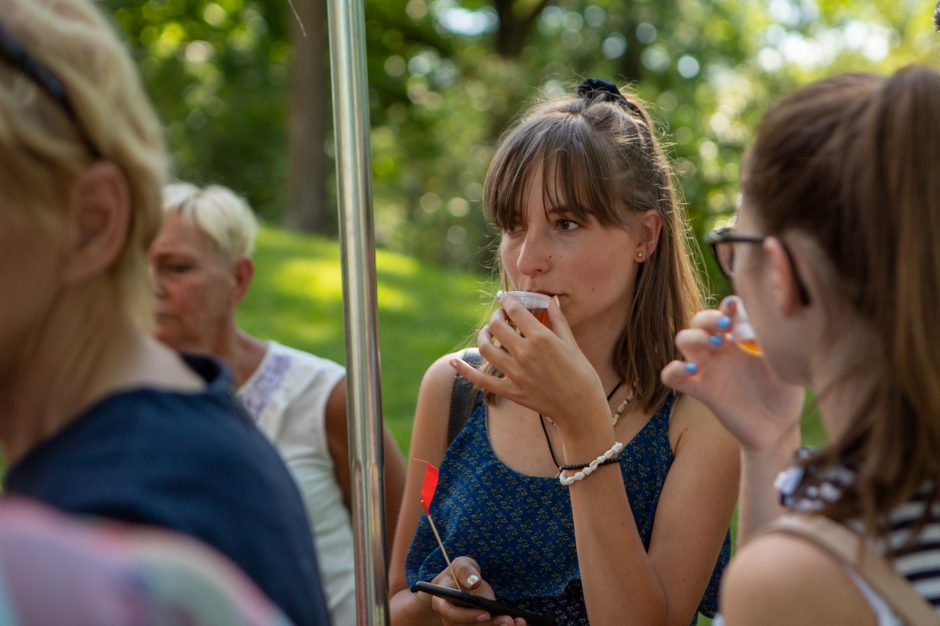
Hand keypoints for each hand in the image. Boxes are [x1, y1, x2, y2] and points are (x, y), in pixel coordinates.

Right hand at [424, 557, 523, 625]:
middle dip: (491, 625)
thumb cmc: (458, 574)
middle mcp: (451, 619)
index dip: (468, 616)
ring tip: (519, 622)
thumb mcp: (461, 564)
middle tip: (509, 620)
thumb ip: (466, 570)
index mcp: (442, 602)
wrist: (459, 586)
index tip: (486, 613)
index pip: (452, 613)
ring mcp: (463, 625)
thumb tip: (474, 582)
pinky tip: (519, 623)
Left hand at [451, 294, 608, 435]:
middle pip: (498, 325)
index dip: (508, 300)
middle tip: (500, 316)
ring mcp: (515, 373)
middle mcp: (524, 353)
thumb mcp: (571, 343)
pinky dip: (464, 371)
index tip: (506, 298)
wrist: (580, 408)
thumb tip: (552, 300)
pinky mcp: (510, 390)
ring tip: (487, 332)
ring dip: (483, 335)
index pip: (515, 310)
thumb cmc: (581, 373)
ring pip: (486, 347)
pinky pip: (481, 379)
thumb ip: (558, 320)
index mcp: (541, 338)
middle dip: (496, 316)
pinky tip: (453, 362)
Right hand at [660, 297, 803, 452]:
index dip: (728, 306)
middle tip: (725, 328)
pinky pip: (671, 376)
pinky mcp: (699, 390)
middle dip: (708, 319)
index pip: (729, 311)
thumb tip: (743, 331)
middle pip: (700, 320)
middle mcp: (722, 348)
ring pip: (683, 340)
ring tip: (713, 345)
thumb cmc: (785, 392)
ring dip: (694, 338)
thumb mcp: (784, 366)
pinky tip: (692, 371)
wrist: (778, 428)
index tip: (734, 306)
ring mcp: (708, 368)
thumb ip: (766, 346)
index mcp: (742, 337)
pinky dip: (674, 370)